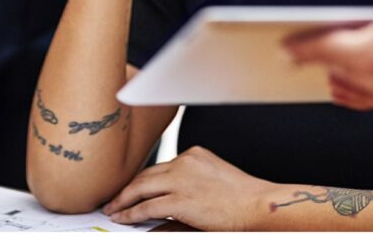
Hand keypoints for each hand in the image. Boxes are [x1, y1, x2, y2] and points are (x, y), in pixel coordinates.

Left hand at [102, 146, 274, 230]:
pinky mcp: (180, 200)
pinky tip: (123, 218)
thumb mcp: (215, 179)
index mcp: (194, 154)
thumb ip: (191, 183)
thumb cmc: (243, 198)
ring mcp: (181, 180)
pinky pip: (147, 207)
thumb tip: (165, 200)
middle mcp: (185, 162)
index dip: (142, 179)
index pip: (160, 166)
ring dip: (122, 200)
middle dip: (126, 188)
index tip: (130, 187)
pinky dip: (131, 213)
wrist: (259, 205)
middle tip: (113, 199)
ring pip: (140, 188)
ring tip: (112, 209)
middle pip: (145, 174)